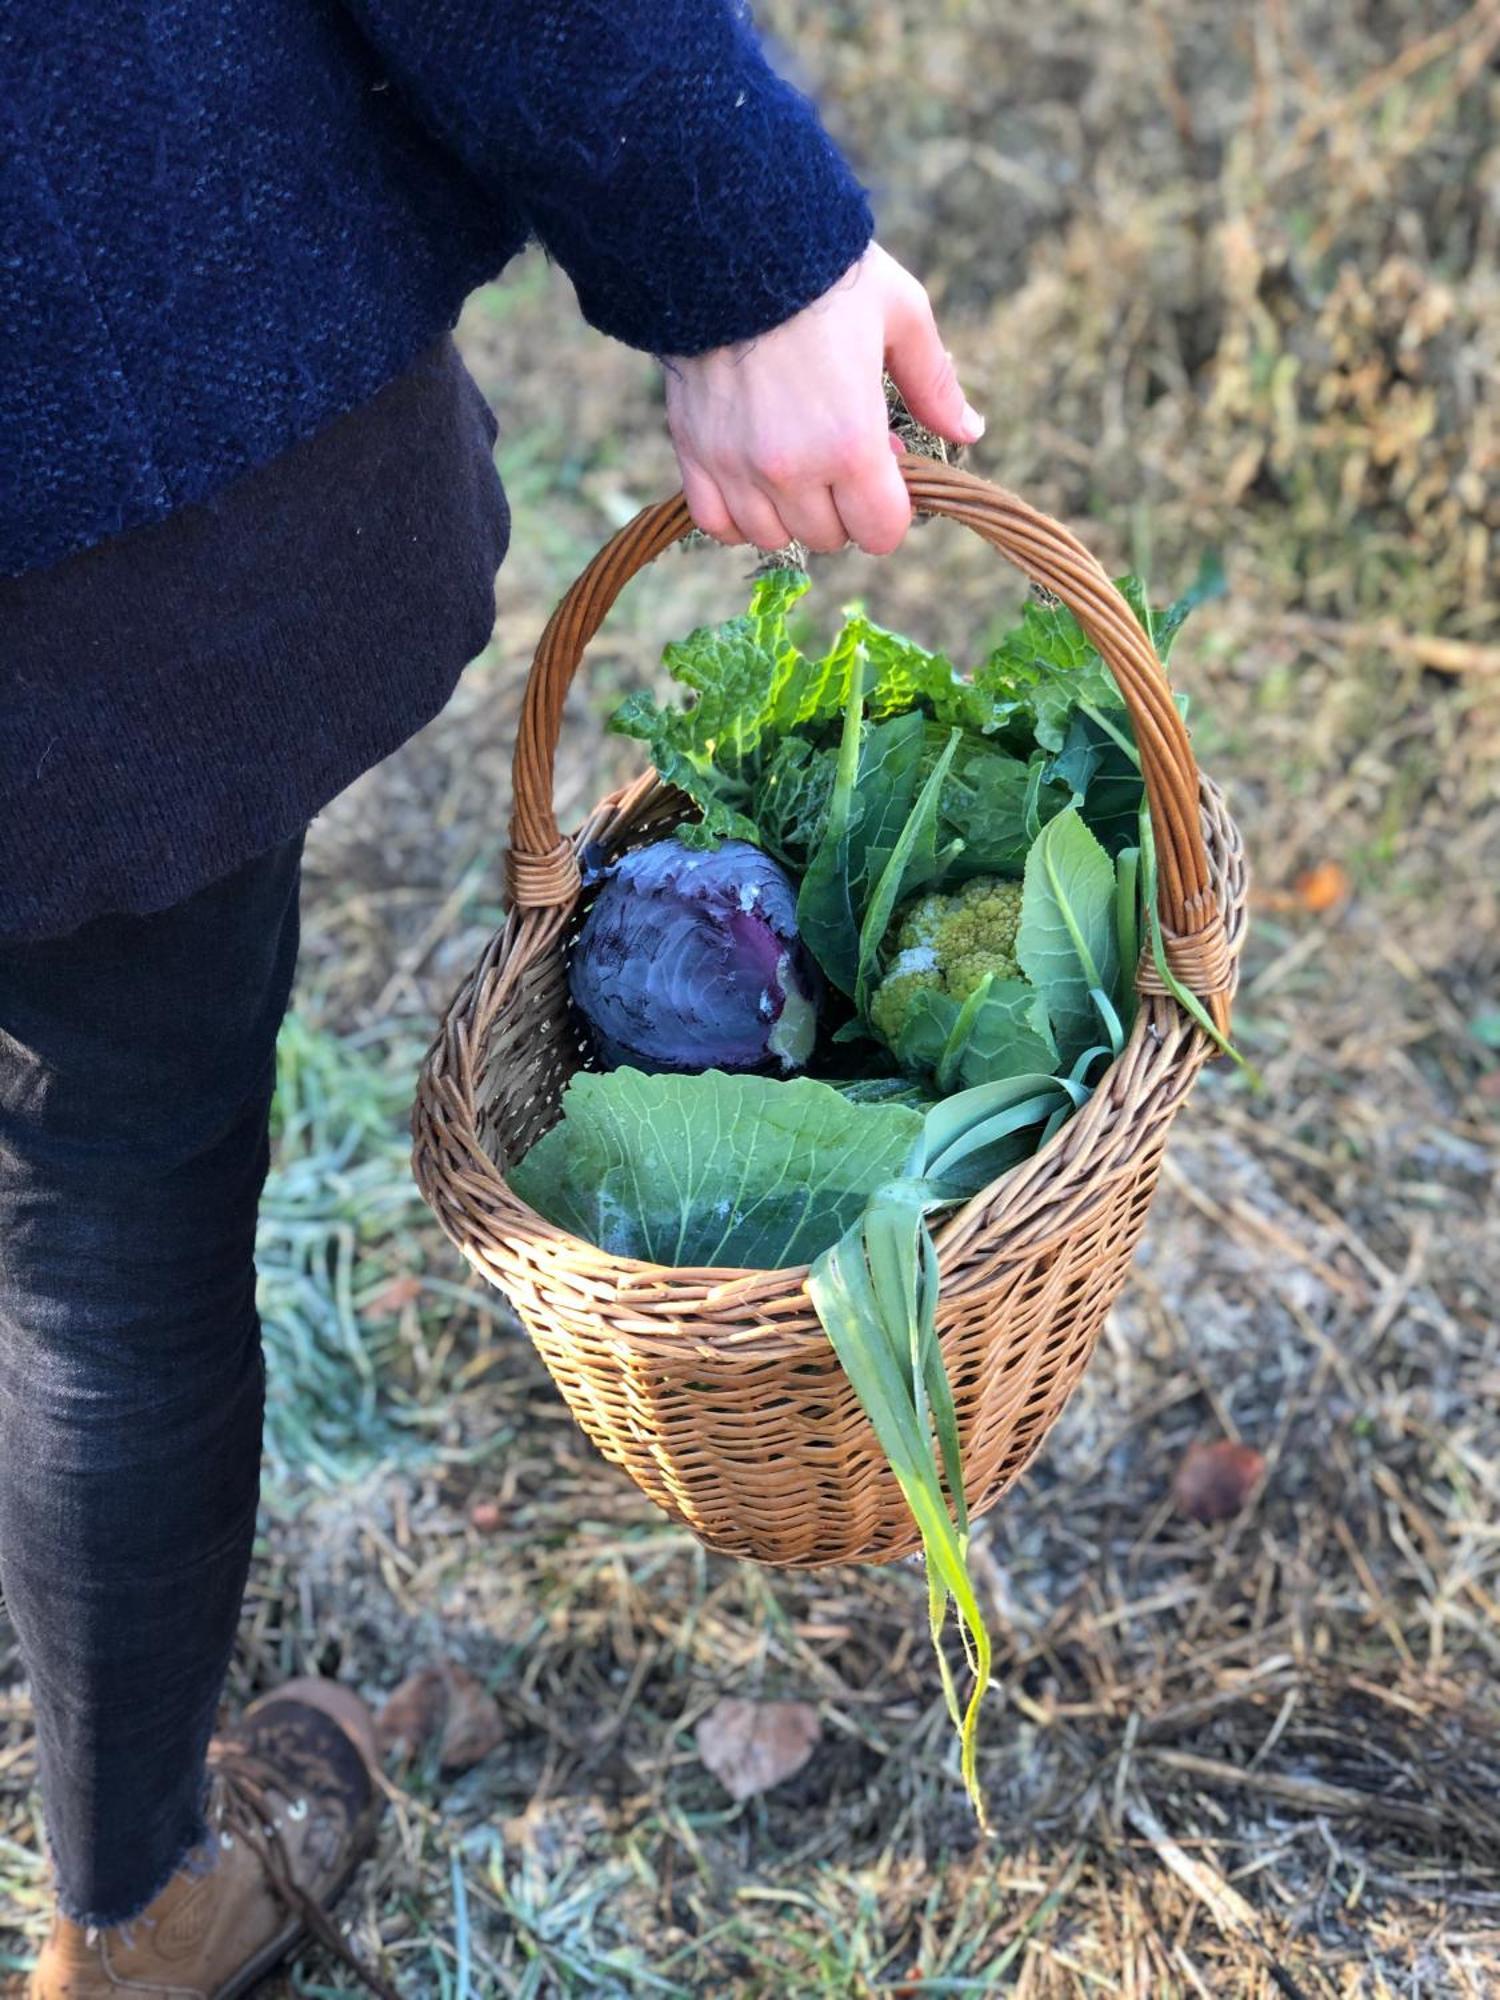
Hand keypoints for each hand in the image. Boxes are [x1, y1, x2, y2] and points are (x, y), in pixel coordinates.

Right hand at [660, 242, 984, 557]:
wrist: (729, 238)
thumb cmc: (825, 272)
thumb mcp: (900, 315)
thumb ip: (934, 384)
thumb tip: (969, 431)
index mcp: (851, 445)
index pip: (880, 533)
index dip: (890, 510)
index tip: (886, 474)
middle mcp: (792, 470)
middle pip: (829, 538)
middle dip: (844, 506)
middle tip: (841, 455)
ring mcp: (738, 467)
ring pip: (774, 536)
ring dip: (792, 512)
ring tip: (798, 463)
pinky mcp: (695, 454)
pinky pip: (718, 524)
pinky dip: (739, 514)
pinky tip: (753, 479)